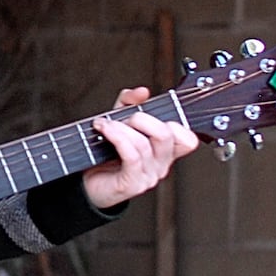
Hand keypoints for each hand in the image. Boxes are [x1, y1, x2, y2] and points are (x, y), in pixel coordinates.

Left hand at [82, 87, 198, 210]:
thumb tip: (141, 91)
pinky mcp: (133, 183)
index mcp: (164, 151)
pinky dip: (116, 137)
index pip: (187, 139)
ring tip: (104, 124)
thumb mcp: (119, 121)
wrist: (87, 183)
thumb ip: (129, 103)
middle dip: (142, 118)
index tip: (150, 112)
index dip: (175, 122)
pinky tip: (104, 130)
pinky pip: (132, 156)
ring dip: (120, 127)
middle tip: (124, 118)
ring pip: (144, 144)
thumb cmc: (105, 154)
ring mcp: (148, 176)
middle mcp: (161, 165)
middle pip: (167, 135)